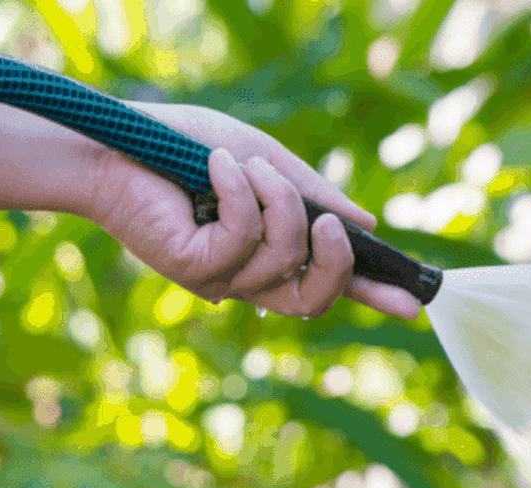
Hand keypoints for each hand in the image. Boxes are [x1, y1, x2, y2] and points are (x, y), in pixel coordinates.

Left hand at [84, 101, 420, 319]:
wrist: (117, 142)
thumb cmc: (187, 149)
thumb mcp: (266, 163)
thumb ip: (312, 193)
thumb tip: (366, 223)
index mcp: (267, 256)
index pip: (326, 285)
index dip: (372, 296)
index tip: (413, 302)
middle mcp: (246, 278)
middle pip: (314, 299)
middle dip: (335, 262)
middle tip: (331, 224)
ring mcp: (219, 279)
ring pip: (283, 259)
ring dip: (277, 200)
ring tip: (244, 163)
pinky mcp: (193, 268)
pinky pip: (243, 236)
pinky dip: (239, 192)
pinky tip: (216, 166)